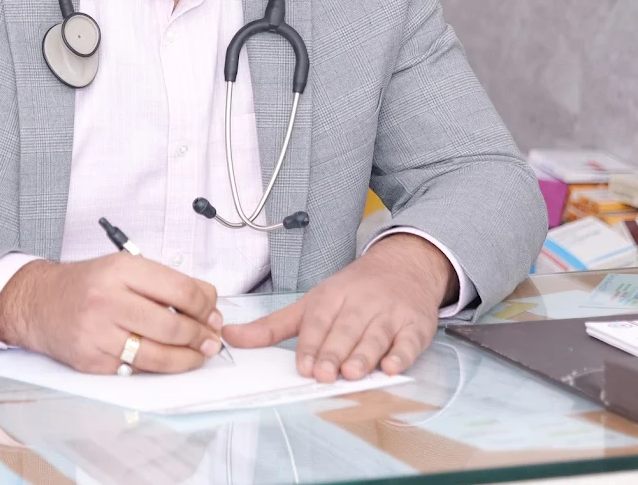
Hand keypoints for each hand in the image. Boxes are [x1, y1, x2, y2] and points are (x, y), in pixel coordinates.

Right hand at [0, 255, 223, 373]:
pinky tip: (167, 360)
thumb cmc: (86, 283)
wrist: (39, 303)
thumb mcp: (123, 267)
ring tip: (198, 353)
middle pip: (172, 325)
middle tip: (211, 338)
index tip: (213, 312)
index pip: (179, 290)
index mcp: (121, 269)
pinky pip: (136, 369)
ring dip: (187, 358)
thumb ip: (165, 281)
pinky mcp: (92, 361)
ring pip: (158, 355)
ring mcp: (98, 333)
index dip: (204, 305)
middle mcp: (108, 299)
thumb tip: (207, 300)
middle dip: (200, 335)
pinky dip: (157, 367)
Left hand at [222, 234, 455, 381]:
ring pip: (375, 336)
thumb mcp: (310, 303)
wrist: (402, 267)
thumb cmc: (350, 292)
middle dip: (334, 352)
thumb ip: (271, 326)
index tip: (304, 366)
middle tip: (325, 375)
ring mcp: (388, 314)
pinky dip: (401, 355)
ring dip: (364, 355)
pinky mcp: (414, 326)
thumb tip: (229, 336)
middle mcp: (360, 303)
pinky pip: (408, 342)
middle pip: (345, 330)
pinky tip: (393, 367)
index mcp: (331, 296)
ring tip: (352, 374)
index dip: (311, 345)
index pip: (318, 321)